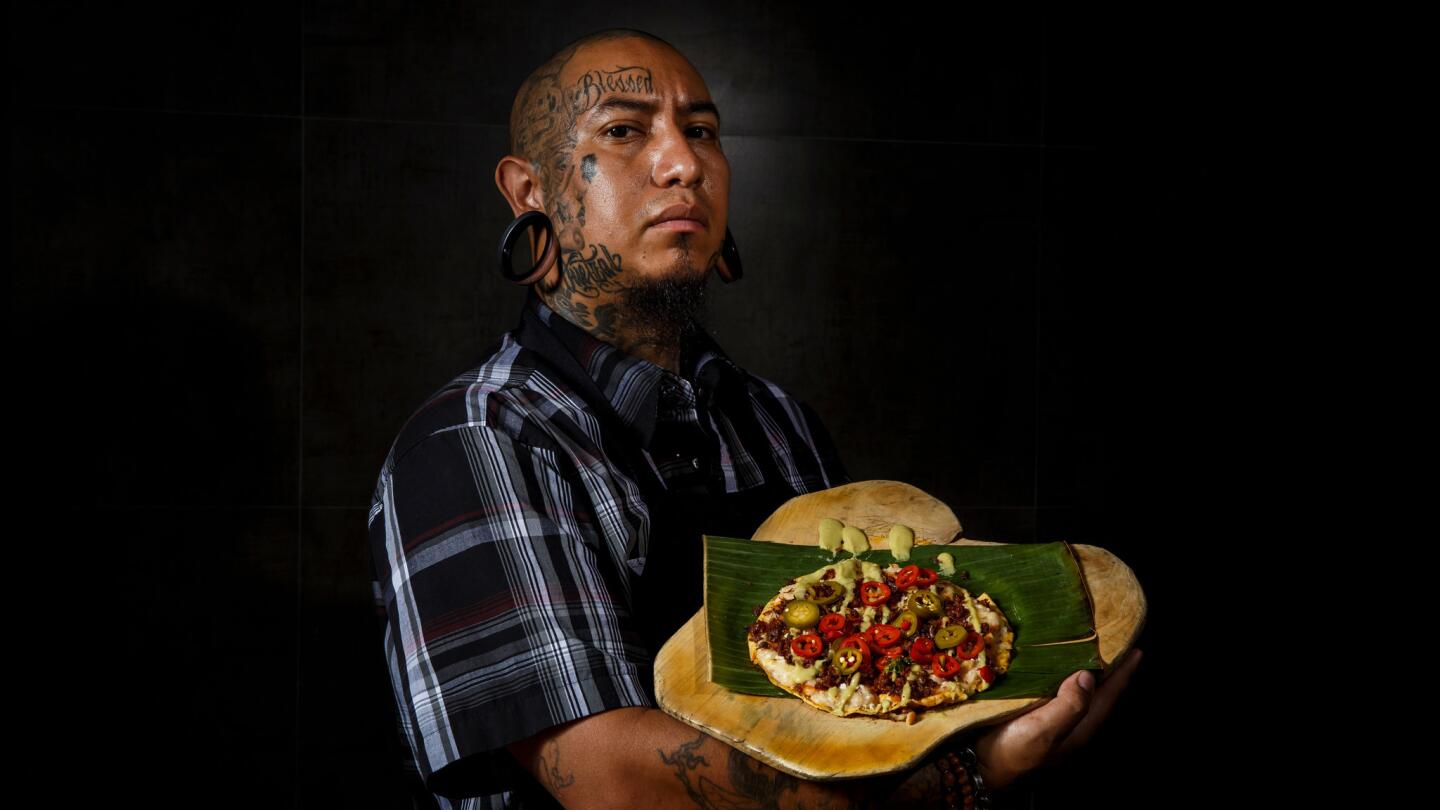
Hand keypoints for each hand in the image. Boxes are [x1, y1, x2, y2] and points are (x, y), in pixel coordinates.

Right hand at [974, 647, 1142, 790]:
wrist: (978, 766)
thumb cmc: (1012, 752)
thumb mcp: (1043, 731)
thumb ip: (1069, 706)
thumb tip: (1088, 676)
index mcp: (1079, 728)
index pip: (1108, 697)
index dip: (1123, 675)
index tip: (1136, 652)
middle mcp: (1071, 725)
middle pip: (1099, 694)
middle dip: (1110, 671)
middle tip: (1116, 645)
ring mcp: (1053, 722)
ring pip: (1080, 693)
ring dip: (1089, 672)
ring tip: (1092, 651)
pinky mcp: (1035, 717)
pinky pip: (1059, 692)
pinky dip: (1065, 677)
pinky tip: (1057, 667)